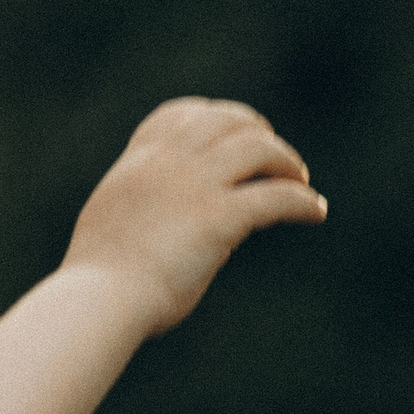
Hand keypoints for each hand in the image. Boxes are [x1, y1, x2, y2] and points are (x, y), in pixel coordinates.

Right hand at [67, 94, 323, 336]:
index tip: (235, 133)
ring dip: (285, 160)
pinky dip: (302, 201)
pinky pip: (276, 197)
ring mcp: (194, 186)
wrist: (99, 298)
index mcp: (138, 164)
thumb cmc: (98, 280)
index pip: (178, 115)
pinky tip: (315, 212)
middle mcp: (167, 163)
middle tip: (277, 157)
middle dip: (257, 131)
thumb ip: (136, 208)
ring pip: (257, 147)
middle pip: (225, 119)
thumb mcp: (110, 223)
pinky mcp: (218, 218)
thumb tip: (153, 221)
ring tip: (300, 180)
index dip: (212, 117)